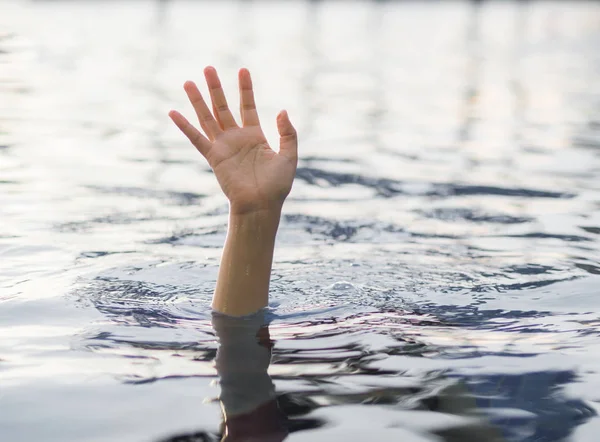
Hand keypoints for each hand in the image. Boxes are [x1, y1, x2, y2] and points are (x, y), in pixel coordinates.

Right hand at [169, 67, 297, 214]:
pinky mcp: (214, 157)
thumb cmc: (277, 185)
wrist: (261, 205)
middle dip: (216, 88)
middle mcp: (236, 138)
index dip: (246, 89)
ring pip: (208, 118)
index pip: (247, 106)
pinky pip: (197, 139)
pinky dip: (185, 126)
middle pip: (223, 107)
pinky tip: (173, 112)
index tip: (243, 70)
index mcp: (255, 136)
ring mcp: (223, 147)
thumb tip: (282, 110)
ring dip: (198, 101)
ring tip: (188, 82)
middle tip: (208, 68)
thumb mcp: (289, 156)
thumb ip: (288, 133)